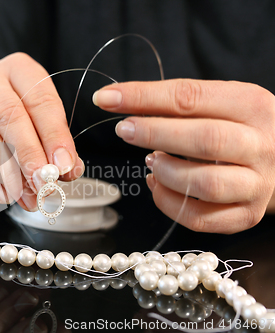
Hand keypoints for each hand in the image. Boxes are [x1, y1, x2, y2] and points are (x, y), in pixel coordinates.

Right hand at [0, 53, 83, 210]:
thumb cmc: (8, 123)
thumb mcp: (36, 125)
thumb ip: (53, 145)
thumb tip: (68, 170)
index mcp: (18, 69)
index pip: (40, 100)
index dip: (55, 135)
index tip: (65, 165)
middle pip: (10, 115)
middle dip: (30, 154)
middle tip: (43, 183)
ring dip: (8, 172)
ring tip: (25, 196)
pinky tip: (1, 194)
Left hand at [93, 79, 274, 232]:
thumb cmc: (235, 127)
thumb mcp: (216, 103)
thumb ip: (174, 103)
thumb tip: (117, 101)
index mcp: (251, 104)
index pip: (190, 97)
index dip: (143, 97)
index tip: (106, 98)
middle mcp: (261, 145)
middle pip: (205, 139)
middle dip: (154, 134)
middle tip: (124, 130)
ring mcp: (257, 184)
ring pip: (206, 184)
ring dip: (166, 172)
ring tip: (151, 161)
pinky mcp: (246, 214)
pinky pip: (202, 218)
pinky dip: (168, 203)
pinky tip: (157, 186)